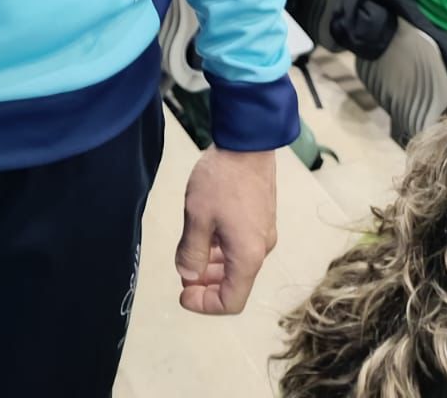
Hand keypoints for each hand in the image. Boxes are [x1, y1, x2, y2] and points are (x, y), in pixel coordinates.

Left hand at [177, 146, 276, 314]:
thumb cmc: (222, 180)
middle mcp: (261, 248)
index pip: (232, 301)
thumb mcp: (197, 217)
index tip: (183, 294)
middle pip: (236, 283)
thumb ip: (192, 252)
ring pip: (238, 263)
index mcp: (248, 256)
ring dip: (214, 265)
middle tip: (183, 275)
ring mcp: (264, 231)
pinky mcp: (262, 216)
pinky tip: (206, 234)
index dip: (205, 304)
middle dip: (207, 285)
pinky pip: (242, 244)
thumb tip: (188, 276)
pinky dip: (223, 249)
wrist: (247, 143)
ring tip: (190, 254)